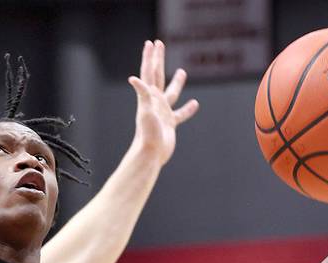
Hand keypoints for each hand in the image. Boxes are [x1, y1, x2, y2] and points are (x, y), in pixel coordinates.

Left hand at [129, 40, 199, 166]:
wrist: (150, 154)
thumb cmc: (147, 134)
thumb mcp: (145, 111)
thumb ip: (142, 94)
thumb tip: (133, 78)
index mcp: (149, 97)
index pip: (149, 72)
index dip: (150, 57)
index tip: (152, 43)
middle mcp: (155, 102)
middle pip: (157, 76)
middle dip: (158, 60)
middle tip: (160, 44)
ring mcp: (163, 113)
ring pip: (171, 93)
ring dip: (177, 82)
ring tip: (182, 71)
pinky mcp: (170, 124)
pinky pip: (180, 114)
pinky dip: (187, 109)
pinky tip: (195, 104)